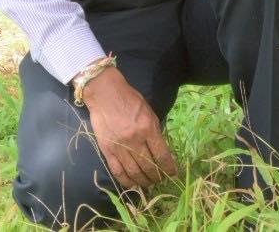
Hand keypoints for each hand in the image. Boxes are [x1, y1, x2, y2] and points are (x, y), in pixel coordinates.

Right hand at [82, 67, 178, 189]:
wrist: (105, 94)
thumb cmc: (129, 99)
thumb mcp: (149, 111)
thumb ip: (154, 130)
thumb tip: (160, 149)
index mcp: (148, 128)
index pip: (162, 154)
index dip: (169, 167)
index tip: (173, 174)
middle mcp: (135, 140)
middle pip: (148, 166)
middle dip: (156, 177)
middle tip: (159, 180)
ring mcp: (120, 146)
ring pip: (134, 171)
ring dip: (142, 181)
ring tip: (147, 184)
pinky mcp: (107, 150)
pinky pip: (117, 170)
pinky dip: (125, 180)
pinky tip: (131, 184)